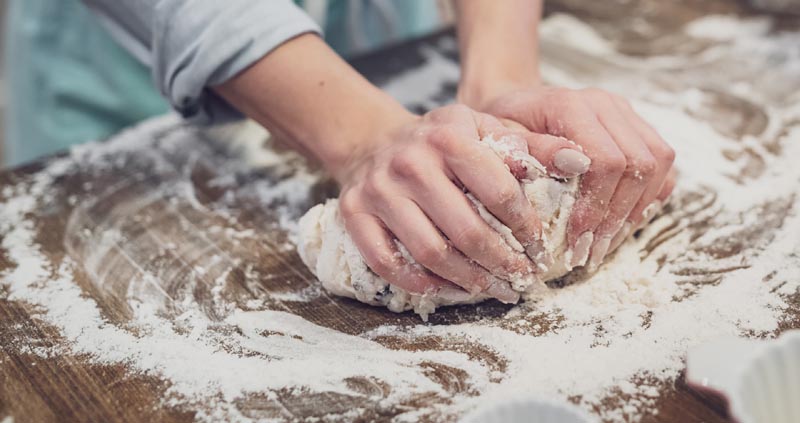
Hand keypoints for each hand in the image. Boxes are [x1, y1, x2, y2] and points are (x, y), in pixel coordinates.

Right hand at [335, 104, 587, 301]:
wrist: (376, 141)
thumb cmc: (442, 142)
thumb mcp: (485, 130)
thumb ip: (531, 146)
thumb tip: (580, 162)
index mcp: (449, 135)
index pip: (499, 192)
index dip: (526, 227)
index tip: (540, 248)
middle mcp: (410, 161)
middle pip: (466, 231)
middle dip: (502, 263)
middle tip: (522, 280)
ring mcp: (379, 190)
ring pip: (430, 252)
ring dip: (468, 280)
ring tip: (493, 289)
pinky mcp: (355, 213)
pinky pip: (388, 262)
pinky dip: (421, 283)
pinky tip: (447, 289)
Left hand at [479, 87, 675, 270]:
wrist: (514, 108)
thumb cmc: (502, 130)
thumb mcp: (501, 142)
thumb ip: (532, 151)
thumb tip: (573, 165)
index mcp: (571, 105)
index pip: (606, 160)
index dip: (596, 207)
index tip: (576, 241)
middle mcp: (606, 104)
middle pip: (639, 164)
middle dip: (616, 217)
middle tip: (591, 252)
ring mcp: (625, 113)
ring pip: (658, 164)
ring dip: (635, 211)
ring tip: (606, 244)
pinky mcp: (636, 126)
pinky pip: (662, 165)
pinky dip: (648, 198)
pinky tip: (620, 223)